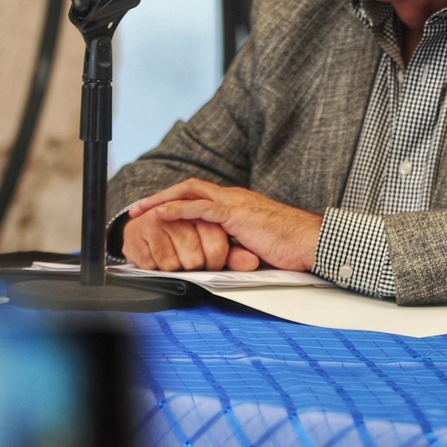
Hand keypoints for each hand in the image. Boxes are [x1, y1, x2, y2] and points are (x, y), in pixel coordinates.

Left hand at [126, 179, 323, 272]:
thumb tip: (221, 258)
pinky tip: (160, 214)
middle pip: (189, 188)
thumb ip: (235, 245)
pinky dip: (177, 209)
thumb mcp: (254, 245)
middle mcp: (233, 197)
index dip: (175, 201)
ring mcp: (234, 203)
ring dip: (161, 200)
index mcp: (237, 204)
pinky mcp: (235, 213)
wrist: (308, 241)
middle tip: (138, 209)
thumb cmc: (289, 245)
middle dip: (161, 197)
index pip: (200, 196)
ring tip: (141, 210)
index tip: (155, 211)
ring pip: (190, 192)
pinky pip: (200, 207)